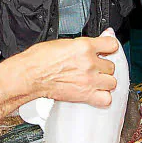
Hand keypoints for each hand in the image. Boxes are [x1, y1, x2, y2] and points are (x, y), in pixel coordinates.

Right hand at [0, 35, 119, 132]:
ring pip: (112, 82)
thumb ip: (81, 45)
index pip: (112, 44)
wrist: (29, 75)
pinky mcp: (85, 95)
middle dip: (103, 67)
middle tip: (93, 68)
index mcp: (84, 46)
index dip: (109, 48)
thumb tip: (92, 44)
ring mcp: (89, 79)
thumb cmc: (38, 59)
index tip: (106, 50)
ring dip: (104, 82)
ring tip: (94, 81)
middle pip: (111, 66)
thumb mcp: (62, 43)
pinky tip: (95, 94)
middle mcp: (89, 62)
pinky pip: (106, 99)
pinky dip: (103, 98)